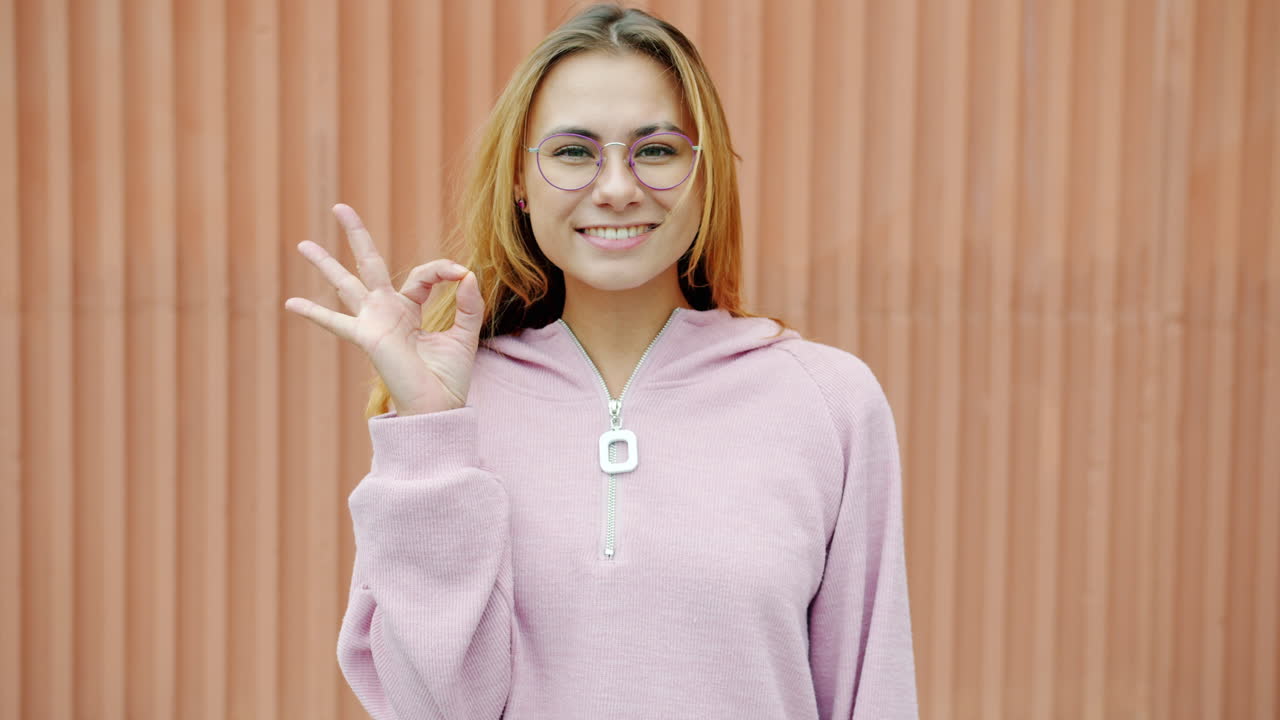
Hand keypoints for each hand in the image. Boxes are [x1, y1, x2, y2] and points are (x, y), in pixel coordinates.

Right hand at [284, 204, 484, 415]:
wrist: (438, 408)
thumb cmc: (448, 378)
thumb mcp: (465, 336)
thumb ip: (469, 305)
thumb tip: (468, 275)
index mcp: (410, 310)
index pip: (422, 275)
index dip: (443, 269)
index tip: (462, 273)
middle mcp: (387, 312)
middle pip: (369, 265)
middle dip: (356, 236)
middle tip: (339, 207)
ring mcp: (374, 322)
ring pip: (346, 284)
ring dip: (325, 263)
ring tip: (303, 243)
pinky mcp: (368, 337)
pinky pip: (337, 323)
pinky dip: (314, 313)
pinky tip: (290, 303)